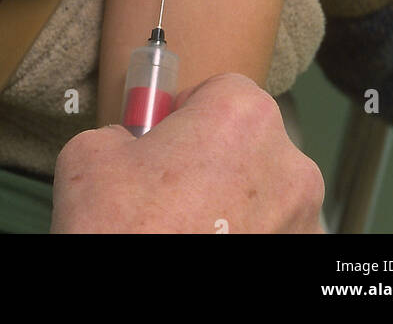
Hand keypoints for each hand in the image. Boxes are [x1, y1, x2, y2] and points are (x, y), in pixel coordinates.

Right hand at [52, 74, 323, 233]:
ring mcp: (302, 221)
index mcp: (242, 116)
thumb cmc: (123, 233)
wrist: (140, 314)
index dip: (183, 116)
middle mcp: (288, 164)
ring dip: (232, 207)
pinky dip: (247, 241)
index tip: (160, 145)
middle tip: (167, 195)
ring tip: (185, 232)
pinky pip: (272, 235)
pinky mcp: (302, 259)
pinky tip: (208, 253)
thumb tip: (130, 146)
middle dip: (212, 163)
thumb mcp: (90, 154)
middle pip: (247, 143)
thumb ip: (122, 131)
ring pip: (263, 195)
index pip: (219, 91)